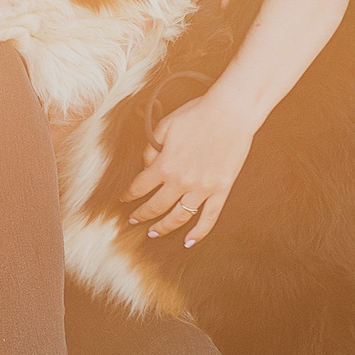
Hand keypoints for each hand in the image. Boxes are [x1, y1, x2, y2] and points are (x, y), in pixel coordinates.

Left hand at [124, 90, 256, 245]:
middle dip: (141, 215)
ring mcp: (202, 189)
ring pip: (178, 217)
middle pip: (155, 206)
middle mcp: (180, 181)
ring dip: (163, 227)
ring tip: (154, 232)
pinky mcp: (221, 190)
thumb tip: (147, 166)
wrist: (231, 112)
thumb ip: (151, 148)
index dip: (128, 195)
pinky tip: (188, 242)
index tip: (123, 199)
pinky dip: (199, 233)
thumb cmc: (198, 114)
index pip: (139, 187)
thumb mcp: (165, 126)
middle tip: (133, 220)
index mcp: (164, 165)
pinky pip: (209, 218)